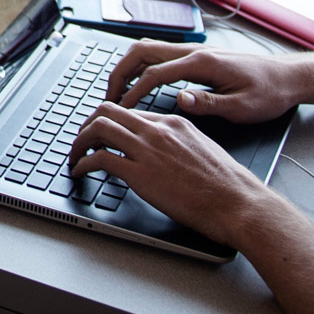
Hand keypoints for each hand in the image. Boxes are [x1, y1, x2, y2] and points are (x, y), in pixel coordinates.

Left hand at [69, 101, 268, 242]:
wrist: (238, 202)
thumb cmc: (227, 184)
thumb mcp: (202, 148)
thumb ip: (178, 143)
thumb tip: (162, 153)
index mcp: (174, 122)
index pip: (130, 112)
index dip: (110, 122)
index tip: (102, 134)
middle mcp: (158, 130)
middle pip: (107, 111)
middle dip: (88, 125)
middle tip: (81, 140)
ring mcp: (148, 150)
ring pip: (98, 129)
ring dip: (80, 142)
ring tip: (75, 155)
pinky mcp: (140, 174)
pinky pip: (100, 159)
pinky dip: (83, 163)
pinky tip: (81, 172)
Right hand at [106, 39, 306, 123]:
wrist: (289, 78)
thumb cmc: (269, 94)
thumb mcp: (242, 107)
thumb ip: (208, 104)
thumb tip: (179, 100)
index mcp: (202, 64)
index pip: (155, 74)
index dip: (134, 92)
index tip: (121, 111)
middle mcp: (195, 52)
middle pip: (142, 51)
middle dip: (120, 72)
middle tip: (108, 96)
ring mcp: (195, 51)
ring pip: (149, 49)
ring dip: (128, 67)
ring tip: (118, 91)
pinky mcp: (198, 56)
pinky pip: (160, 55)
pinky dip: (142, 66)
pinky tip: (139, 83)